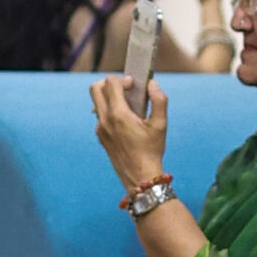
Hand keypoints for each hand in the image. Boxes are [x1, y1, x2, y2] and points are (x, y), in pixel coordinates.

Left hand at [92, 74, 168, 188]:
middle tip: (124, 89)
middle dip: (109, 83)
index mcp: (118, 115)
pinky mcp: (100, 136)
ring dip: (109, 98)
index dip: (123, 79)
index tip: (133, 85)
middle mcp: (104, 120)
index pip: (110, 83)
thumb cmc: (151, 150)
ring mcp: (99, 129)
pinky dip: (110, 111)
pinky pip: (100, 116)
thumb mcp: (161, 124)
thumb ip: (159, 100)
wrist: (139, 176)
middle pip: (95, 89)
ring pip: (97, 103)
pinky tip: (125, 120)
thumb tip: (152, 83)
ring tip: (128, 105)